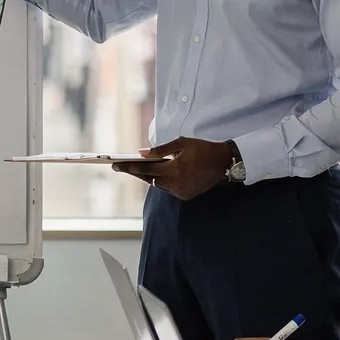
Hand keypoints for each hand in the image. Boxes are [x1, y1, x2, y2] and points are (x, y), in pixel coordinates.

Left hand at [114, 137, 235, 199]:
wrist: (224, 162)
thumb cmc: (202, 149)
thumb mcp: (181, 143)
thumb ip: (160, 150)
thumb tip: (141, 153)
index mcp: (174, 170)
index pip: (145, 169)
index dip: (129, 167)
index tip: (115, 164)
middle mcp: (175, 184)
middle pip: (148, 178)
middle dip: (134, 171)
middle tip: (119, 166)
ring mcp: (180, 192)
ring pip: (157, 184)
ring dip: (147, 176)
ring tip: (134, 169)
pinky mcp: (185, 196)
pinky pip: (167, 188)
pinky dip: (160, 181)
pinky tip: (153, 174)